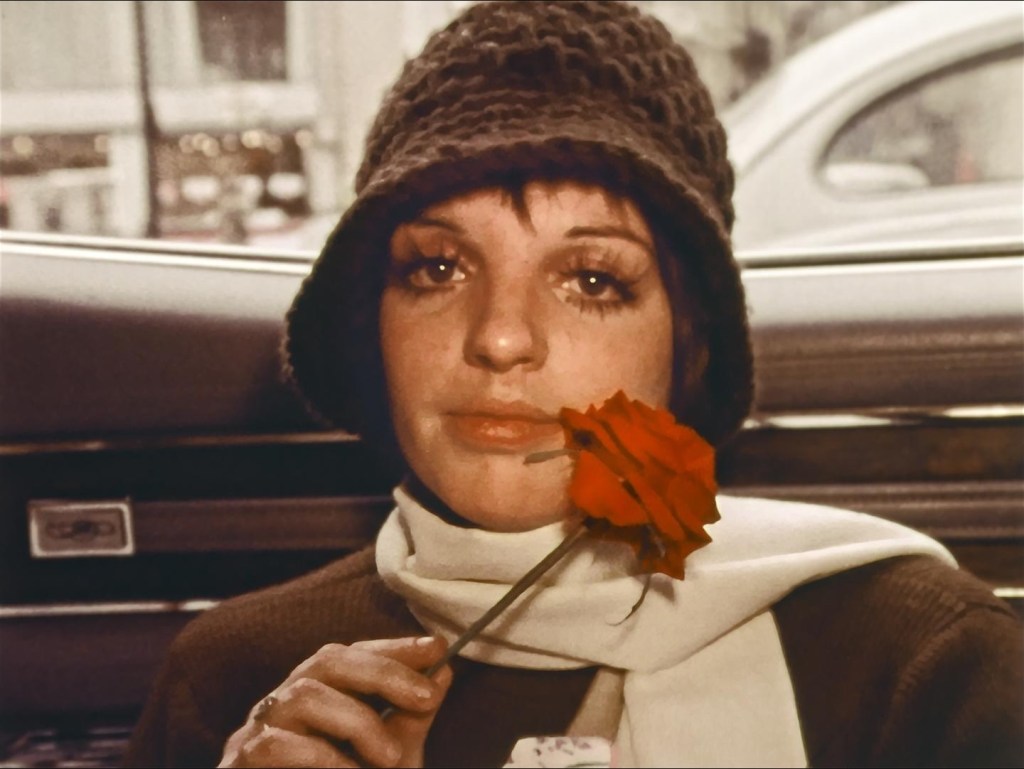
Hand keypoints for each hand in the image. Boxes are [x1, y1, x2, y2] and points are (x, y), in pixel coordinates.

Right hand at [219, 636, 452, 767]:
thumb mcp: (388, 758)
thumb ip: (409, 719)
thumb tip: (442, 671)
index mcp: (316, 696)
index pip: (352, 654)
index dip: (394, 647)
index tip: (438, 647)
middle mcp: (284, 703)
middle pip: (327, 660)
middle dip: (382, 672)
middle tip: (425, 698)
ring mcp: (256, 730)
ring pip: (304, 694)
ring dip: (357, 721)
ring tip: (391, 758)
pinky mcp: (240, 761)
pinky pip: (276, 745)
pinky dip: (323, 758)